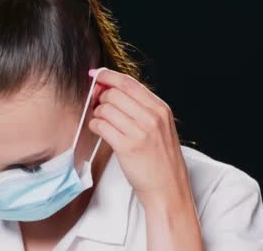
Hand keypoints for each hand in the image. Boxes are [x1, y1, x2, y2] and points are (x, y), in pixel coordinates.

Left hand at [87, 68, 191, 206]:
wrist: (168, 187)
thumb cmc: (160, 158)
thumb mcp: (160, 126)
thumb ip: (141, 107)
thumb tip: (111, 88)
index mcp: (160, 108)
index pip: (129, 82)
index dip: (108, 76)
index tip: (96, 74)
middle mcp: (152, 117)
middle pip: (113, 93)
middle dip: (100, 96)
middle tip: (96, 104)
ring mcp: (140, 131)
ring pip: (105, 108)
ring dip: (96, 113)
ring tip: (101, 121)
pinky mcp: (127, 146)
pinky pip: (100, 125)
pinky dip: (94, 125)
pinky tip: (98, 130)